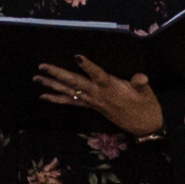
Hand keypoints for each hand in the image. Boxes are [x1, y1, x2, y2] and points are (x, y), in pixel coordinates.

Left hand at [37, 56, 165, 140]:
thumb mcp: (147, 93)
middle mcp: (98, 95)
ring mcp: (93, 102)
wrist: (145, 126)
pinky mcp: (92, 107)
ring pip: (70, 92)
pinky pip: (71, 103)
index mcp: (112, 88)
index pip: (98, 75)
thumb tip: (141, 77)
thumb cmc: (146, 106)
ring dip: (52, 86)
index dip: (88, 66)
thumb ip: (141, 84)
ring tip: (37, 79)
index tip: (77, 57)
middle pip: (75, 83)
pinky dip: (57, 99)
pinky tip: (44, 96)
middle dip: (58, 74)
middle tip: (42, 67)